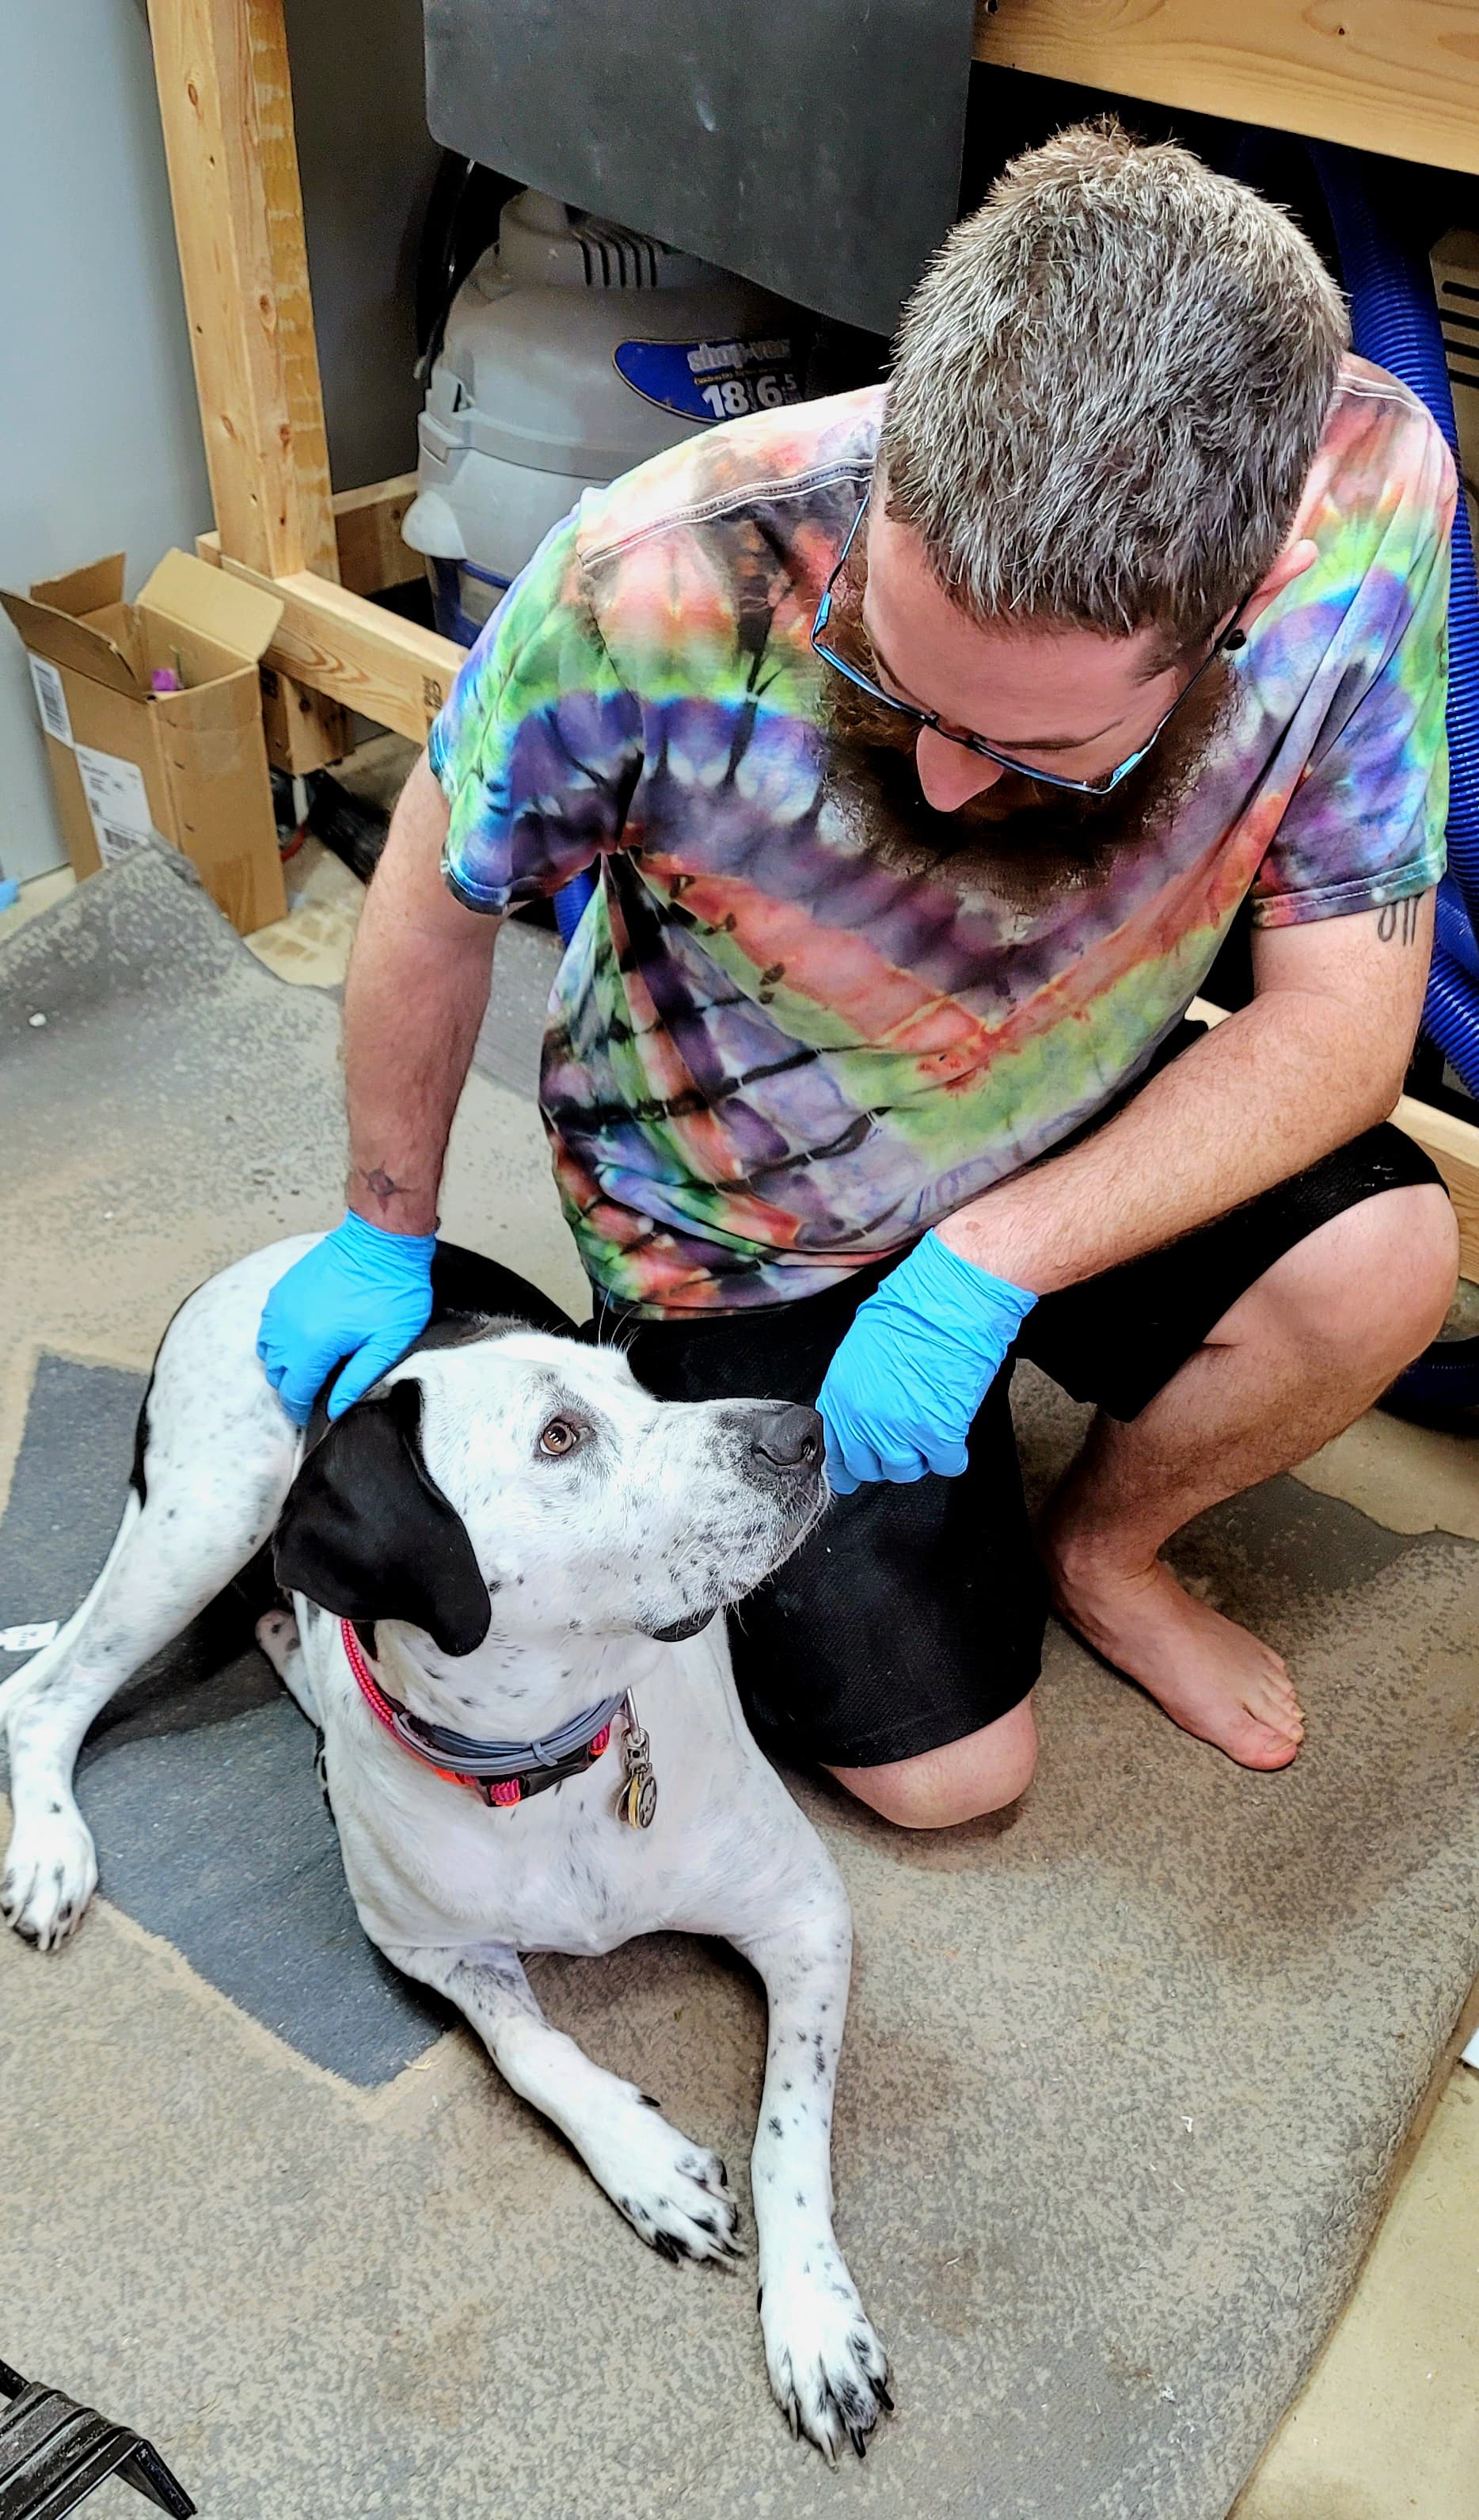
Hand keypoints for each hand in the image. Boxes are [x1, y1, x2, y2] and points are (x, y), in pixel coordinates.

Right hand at [256, 1212, 435, 1425]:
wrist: (381, 1240)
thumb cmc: (392, 1288)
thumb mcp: (388, 1343)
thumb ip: (358, 1379)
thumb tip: (336, 1409)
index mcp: (313, 1344)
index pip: (294, 1392)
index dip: (301, 1410)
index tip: (311, 1416)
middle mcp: (287, 1327)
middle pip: (276, 1374)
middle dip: (292, 1387)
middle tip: (315, 1391)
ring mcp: (281, 1305)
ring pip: (267, 1350)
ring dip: (284, 1363)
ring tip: (310, 1366)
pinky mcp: (283, 1288)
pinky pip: (269, 1325)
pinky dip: (279, 1338)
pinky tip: (303, 1337)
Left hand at [817, 1233, 1036, 1494]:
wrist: (950, 1300)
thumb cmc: (913, 1308)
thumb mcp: (862, 1345)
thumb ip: (855, 1386)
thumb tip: (862, 1410)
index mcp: (840, 1392)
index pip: (835, 1449)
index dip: (847, 1465)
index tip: (853, 1474)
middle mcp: (863, 1417)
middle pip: (869, 1467)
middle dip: (888, 1458)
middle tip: (908, 1439)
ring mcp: (899, 1429)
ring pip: (905, 1471)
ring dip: (921, 1456)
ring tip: (934, 1430)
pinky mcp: (937, 1434)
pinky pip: (944, 1464)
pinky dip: (953, 1455)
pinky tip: (956, 1435)